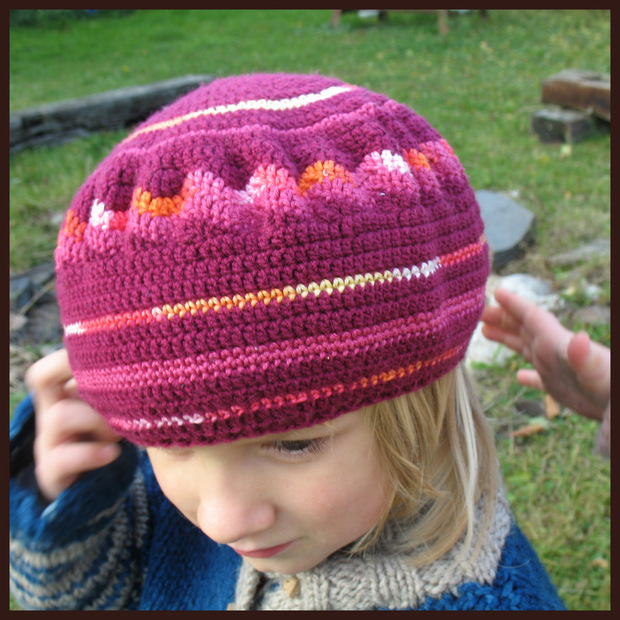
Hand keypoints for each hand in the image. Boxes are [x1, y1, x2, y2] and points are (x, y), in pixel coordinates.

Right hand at [26, 349, 121, 501]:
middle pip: (43, 378)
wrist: (105, 483)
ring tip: (121, 431)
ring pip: (59, 415)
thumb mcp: (122, 406)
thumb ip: (128, 385)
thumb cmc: (119, 432)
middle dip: (88, 383)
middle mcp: (51, 410)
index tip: (111, 361)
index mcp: (66, 391)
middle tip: (123, 397)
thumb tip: (157, 363)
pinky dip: (89, 453)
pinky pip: (61, 458)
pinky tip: (112, 453)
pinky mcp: (52, 470)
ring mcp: (49, 440)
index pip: (51, 365)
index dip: (72, 358)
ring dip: (97, 420)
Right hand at [481, 288, 609, 422]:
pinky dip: (528, 376)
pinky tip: (520, 376)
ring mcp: (555, 369)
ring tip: (485, 331)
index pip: (532, 316)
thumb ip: (584, 357)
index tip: (497, 291)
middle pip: (523, 327)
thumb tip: (580, 339)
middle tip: (479, 311)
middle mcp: (553, 351)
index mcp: (556, 343)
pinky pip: (538, 379)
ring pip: (526, 347)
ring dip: (507, 338)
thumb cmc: (610, 389)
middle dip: (502, 317)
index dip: (514, 303)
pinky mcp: (560, 388)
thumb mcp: (596, 372)